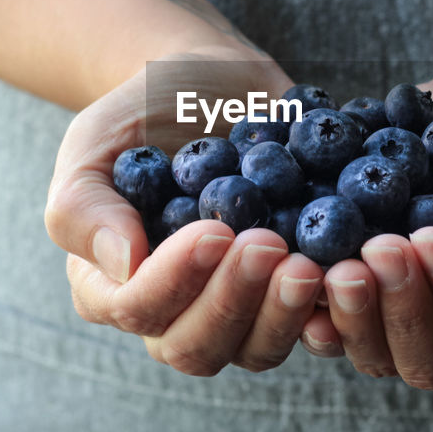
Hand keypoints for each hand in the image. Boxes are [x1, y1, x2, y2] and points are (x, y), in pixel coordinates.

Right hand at [45, 46, 325, 374]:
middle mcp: (175, 311)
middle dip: (234, 302)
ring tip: (310, 265)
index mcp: (113, 286)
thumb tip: (123, 263)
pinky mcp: (292, 294)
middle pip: (196, 347)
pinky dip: (335, 315)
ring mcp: (238, 308)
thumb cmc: (142, 111)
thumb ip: (83, 204)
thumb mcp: (94, 141)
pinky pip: (314, 328)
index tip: (213, 231)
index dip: (175, 281)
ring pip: (257, 350)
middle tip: (269, 246)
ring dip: (284, 315)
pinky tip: (349, 280)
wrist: (214, 81)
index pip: (138, 309)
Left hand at [300, 73, 432, 389]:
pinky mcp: (360, 297)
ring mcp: (405, 323)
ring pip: (372, 353)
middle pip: (429, 361)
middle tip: (378, 249)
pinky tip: (292, 263)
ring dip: (350, 313)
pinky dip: (304, 301)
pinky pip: (327, 319)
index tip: (432, 237)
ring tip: (332, 260)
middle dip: (400, 310)